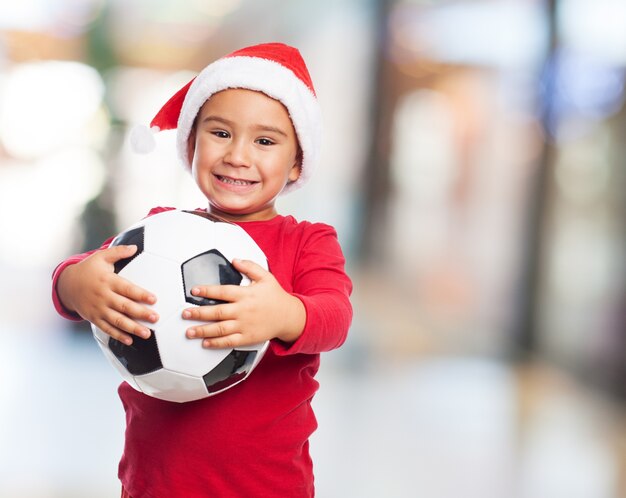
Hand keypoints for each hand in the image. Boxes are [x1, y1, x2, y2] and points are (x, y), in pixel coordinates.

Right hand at [56, 245, 158, 344]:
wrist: (67, 285)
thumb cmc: (88, 270)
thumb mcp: (101, 257)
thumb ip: (118, 251)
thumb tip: (134, 247)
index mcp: (107, 281)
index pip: (127, 288)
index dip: (141, 294)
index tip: (154, 299)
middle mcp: (103, 296)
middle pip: (124, 306)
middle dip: (141, 313)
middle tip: (155, 318)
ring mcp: (98, 309)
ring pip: (117, 320)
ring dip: (132, 328)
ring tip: (147, 333)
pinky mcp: (94, 318)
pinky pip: (107, 328)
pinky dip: (118, 335)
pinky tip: (130, 340)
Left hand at [182, 259, 305, 347]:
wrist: (290, 317)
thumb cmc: (276, 296)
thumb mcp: (265, 277)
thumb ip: (250, 267)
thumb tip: (234, 260)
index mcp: (246, 294)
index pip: (223, 291)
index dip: (207, 290)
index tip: (194, 291)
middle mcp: (243, 310)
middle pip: (218, 312)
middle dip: (199, 313)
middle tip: (185, 314)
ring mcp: (245, 325)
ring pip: (220, 329)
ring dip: (203, 331)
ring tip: (189, 332)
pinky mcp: (248, 338)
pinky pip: (229, 341)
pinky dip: (216, 343)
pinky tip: (205, 343)